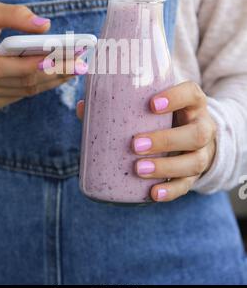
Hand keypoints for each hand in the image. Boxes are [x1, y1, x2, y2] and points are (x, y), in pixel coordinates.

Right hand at [0, 1, 77, 110]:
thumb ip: (15, 15)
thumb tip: (46, 26)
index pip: (0, 66)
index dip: (30, 64)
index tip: (60, 56)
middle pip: (20, 81)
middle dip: (54, 72)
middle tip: (81, 63)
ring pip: (24, 91)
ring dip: (53, 80)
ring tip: (77, 67)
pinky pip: (20, 95)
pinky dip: (41, 85)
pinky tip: (59, 75)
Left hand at [77, 81, 216, 201]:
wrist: (192, 134)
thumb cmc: (165, 115)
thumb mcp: (153, 104)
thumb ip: (122, 103)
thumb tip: (83, 107)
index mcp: (192, 103)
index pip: (191, 93)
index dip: (175, 97)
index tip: (152, 104)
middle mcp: (202, 126)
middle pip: (196, 133)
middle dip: (165, 140)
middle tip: (135, 144)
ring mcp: (202, 152)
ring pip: (195, 162)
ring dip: (166, 167)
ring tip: (138, 169)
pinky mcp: (196, 174)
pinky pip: (187, 185)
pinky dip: (170, 191)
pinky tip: (153, 193)